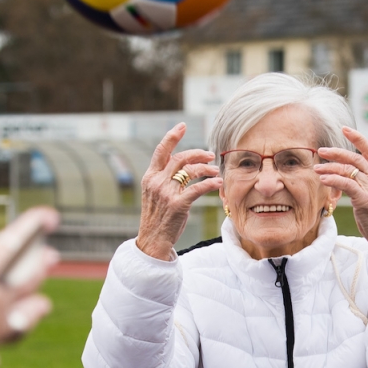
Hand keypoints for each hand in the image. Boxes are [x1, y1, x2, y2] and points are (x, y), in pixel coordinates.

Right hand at [135, 123, 223, 260]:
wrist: (152, 241)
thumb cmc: (157, 218)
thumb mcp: (155, 195)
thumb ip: (164, 179)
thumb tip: (183, 166)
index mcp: (150, 177)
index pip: (161, 151)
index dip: (172, 136)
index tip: (182, 126)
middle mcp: (157, 182)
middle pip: (180, 158)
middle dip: (198, 153)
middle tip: (210, 155)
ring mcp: (166, 193)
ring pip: (190, 171)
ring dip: (206, 168)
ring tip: (215, 171)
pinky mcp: (178, 205)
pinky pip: (198, 188)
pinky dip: (210, 183)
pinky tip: (218, 182)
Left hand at [314, 127, 367, 262]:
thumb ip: (363, 180)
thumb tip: (343, 170)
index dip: (357, 138)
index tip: (344, 129)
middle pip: (355, 158)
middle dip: (336, 153)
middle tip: (321, 151)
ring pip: (348, 170)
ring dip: (330, 168)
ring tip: (317, 168)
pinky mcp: (366, 199)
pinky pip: (346, 184)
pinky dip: (333, 179)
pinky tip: (323, 179)